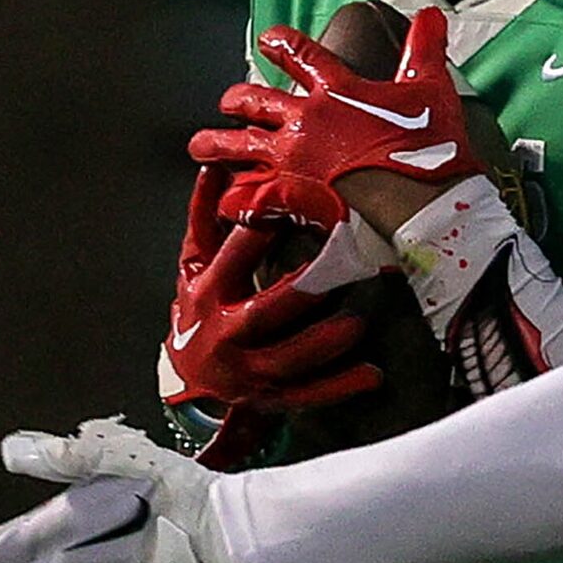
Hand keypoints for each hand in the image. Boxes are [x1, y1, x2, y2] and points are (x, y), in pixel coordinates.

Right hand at [160, 166, 378, 464]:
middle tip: (332, 273)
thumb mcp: (193, 264)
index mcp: (208, 293)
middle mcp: (225, 333)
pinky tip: (372, 374)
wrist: (189, 376)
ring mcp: (249, 370)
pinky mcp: (272, 396)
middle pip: (261, 313)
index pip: (229, 261)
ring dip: (322, 343)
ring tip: (356, 324)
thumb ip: (204, 216)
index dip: (253, 237)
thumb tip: (214, 167)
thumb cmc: (199, 307)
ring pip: (288, 359)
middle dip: (294, 295)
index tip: (283, 211)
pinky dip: (340, 387)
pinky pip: (308, 394)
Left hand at [191, 7, 474, 233]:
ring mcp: (292, 160)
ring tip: (201, 145)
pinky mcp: (288, 196)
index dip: (282, 44)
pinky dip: (234, 198)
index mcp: (337, 93)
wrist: (418, 201)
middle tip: (228, 102)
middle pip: (256, 101)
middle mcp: (306, 122)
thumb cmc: (426, 149)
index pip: (302, 57)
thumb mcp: (431, 90)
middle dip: (238, 99)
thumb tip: (431, 16)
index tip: (267, 39)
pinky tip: (225, 199)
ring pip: (239, 146)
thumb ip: (426, 49)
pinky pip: (247, 196)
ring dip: (217, 143)